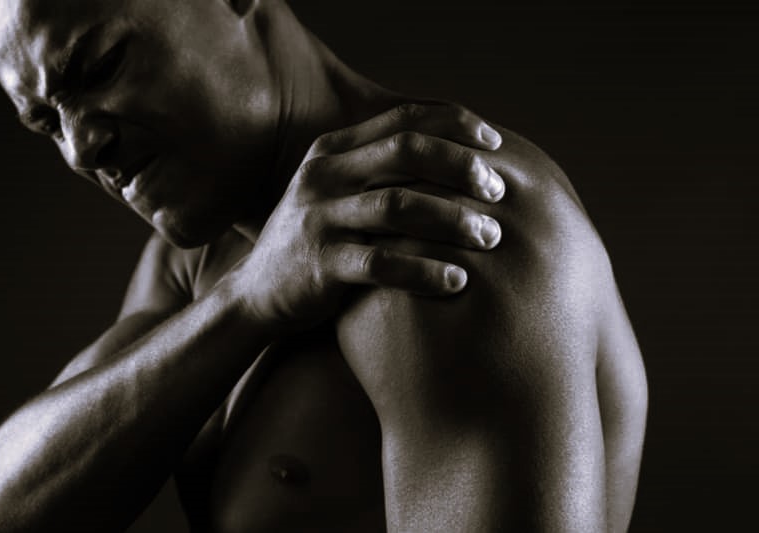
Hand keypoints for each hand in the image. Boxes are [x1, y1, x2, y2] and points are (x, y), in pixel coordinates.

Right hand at [232, 103, 505, 328]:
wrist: (259, 292)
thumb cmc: (320, 241)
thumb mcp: (341, 194)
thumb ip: (383, 172)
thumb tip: (461, 159)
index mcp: (333, 150)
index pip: (403, 119)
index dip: (455, 124)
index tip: (496, 143)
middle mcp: (323, 175)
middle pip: (406, 152)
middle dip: (461, 167)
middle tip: (499, 191)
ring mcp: (318, 218)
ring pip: (399, 207)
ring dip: (454, 220)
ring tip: (492, 237)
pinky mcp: (320, 265)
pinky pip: (382, 264)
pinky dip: (425, 271)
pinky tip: (458, 281)